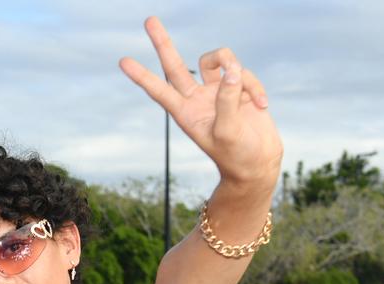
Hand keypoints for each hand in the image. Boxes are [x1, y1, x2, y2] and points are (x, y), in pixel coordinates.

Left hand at [120, 17, 281, 188]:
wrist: (258, 163)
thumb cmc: (237, 155)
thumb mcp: (228, 132)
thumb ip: (226, 100)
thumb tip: (230, 71)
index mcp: (185, 112)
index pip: (159, 89)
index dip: (141, 76)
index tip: (123, 61)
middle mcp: (196, 98)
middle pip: (175, 64)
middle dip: (162, 42)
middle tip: (148, 20)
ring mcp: (216, 91)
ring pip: (217, 60)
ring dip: (233, 66)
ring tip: (246, 94)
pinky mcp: (237, 87)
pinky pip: (243, 73)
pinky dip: (254, 86)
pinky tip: (261, 106)